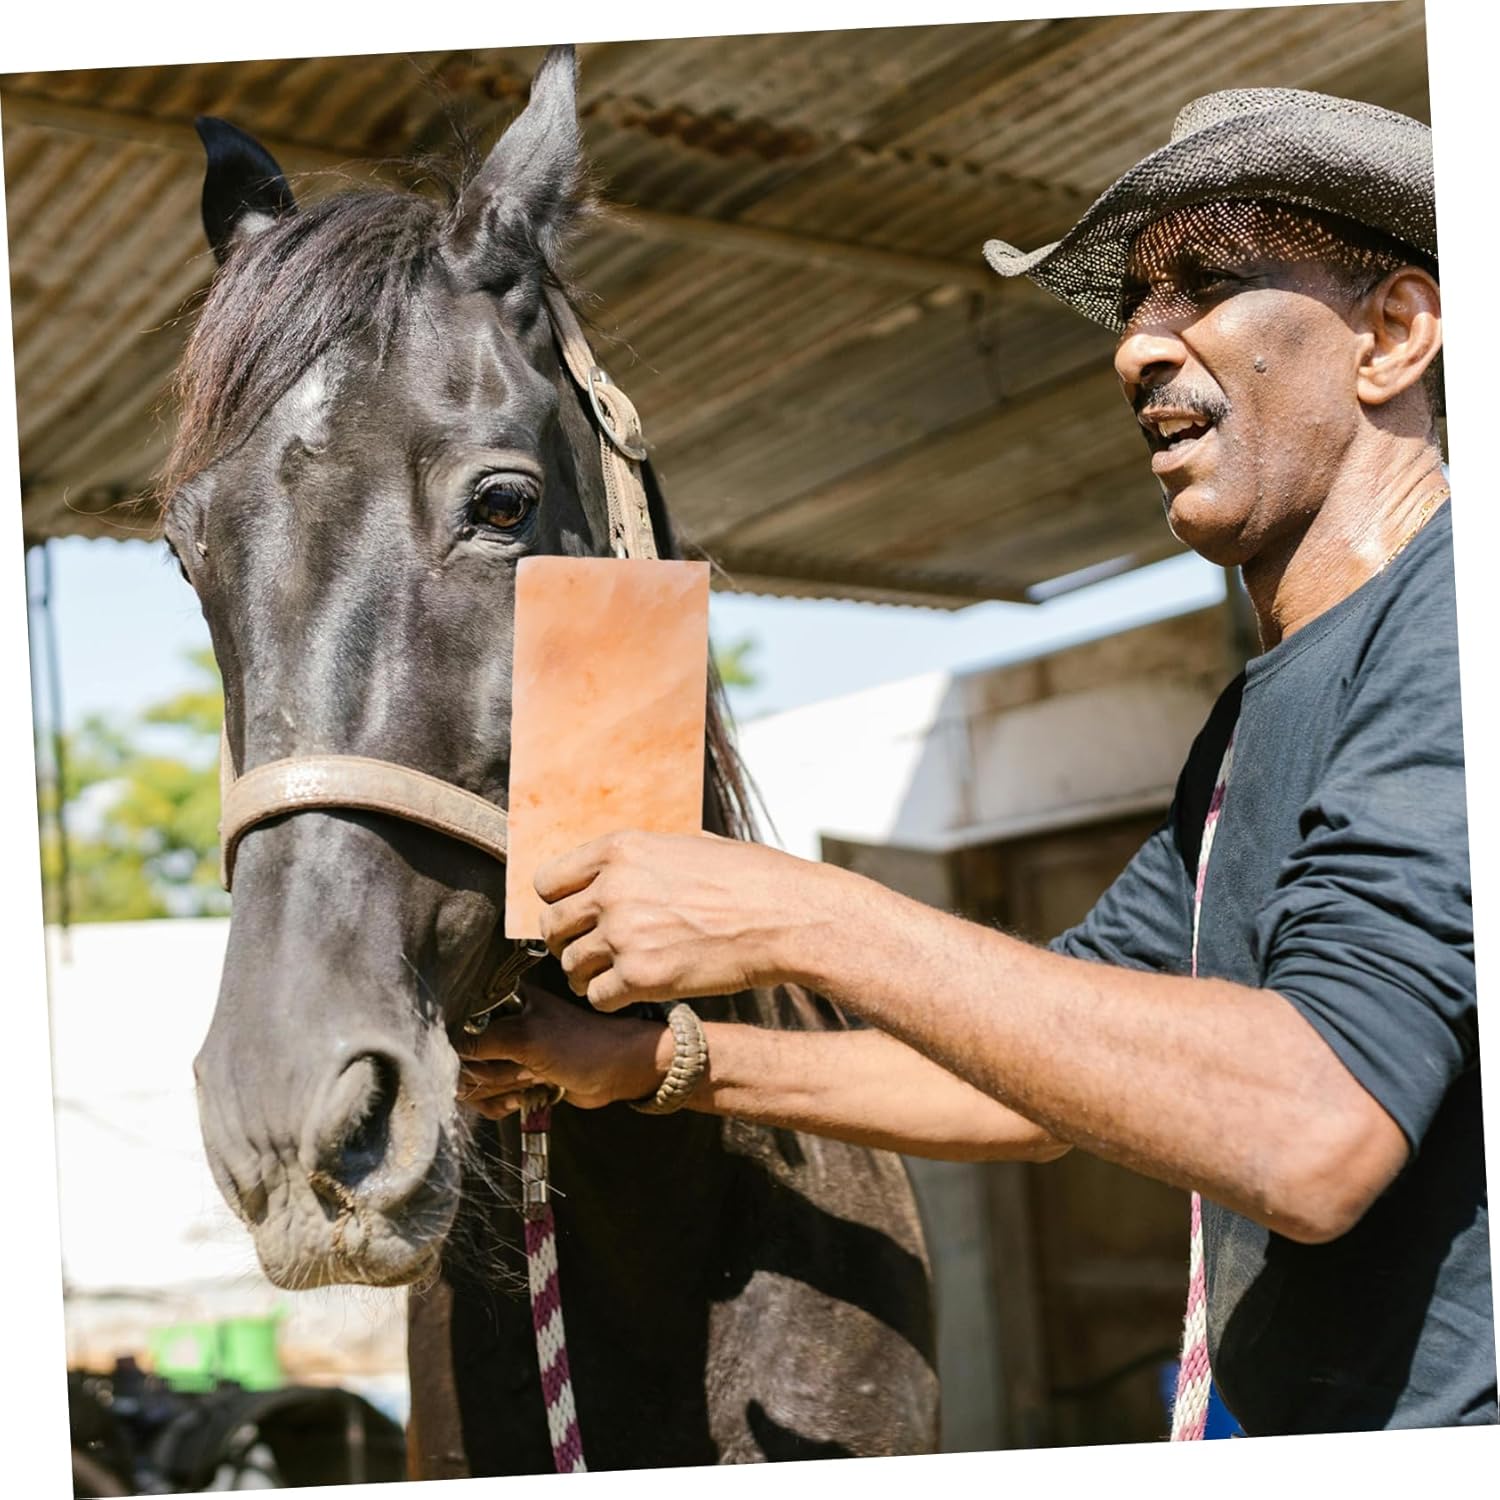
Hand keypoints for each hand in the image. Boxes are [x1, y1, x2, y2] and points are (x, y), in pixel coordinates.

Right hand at [455, 983, 665, 1117]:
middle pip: (462, 1059)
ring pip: (474, 1082)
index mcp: (501, 1002)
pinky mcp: (512, 1078)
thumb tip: (446, 1050)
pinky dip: (502, 1104)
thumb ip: (482, 1041)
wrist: (616, 1071)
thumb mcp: (527, 1037)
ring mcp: (504, 1053)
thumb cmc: (581, 1044)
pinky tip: (525, 1097)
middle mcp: (498, 1024)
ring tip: (533, 1078)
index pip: (456, 1025)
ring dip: (503, 1088)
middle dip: (493, 1073)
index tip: (484, 1057)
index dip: (465, 1048)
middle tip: (526, 1067)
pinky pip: (486, 1099)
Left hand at [534, 830, 824, 1010]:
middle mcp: (612, 889)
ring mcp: (624, 935)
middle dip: (568, 941)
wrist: (785, 916)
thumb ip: (645, 856)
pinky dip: (610, 1000)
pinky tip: (633, 992)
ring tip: (615, 974)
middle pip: (551, 926)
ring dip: (588, 974)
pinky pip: (597, 998)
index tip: (576, 914)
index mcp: (621, 849)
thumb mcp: (690, 844)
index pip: (548, 881)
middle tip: (593, 950)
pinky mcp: (641, 978)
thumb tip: (624, 866)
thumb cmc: (749, 879)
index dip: (559, 902)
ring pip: (569, 966)